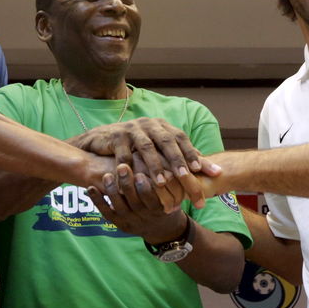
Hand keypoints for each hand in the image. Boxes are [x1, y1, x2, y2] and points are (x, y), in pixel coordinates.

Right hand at [73, 118, 221, 207]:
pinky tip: (136, 181)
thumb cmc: (134, 146)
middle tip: (188, 177)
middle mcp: (149, 124)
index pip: (182, 138)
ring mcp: (132, 129)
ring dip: (155, 166)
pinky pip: (124, 154)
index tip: (204, 169)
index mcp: (162, 126)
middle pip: (167, 142)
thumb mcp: (157, 147)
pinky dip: (131, 168)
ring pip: (147, 148)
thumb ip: (178, 154)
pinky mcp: (116, 137)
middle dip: (178, 160)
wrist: (102, 139)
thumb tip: (207, 165)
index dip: (193, 153)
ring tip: (163, 183)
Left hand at [87, 163, 186, 242]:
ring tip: (107, 176)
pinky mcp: (118, 223)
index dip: (145, 188)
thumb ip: (169, 177)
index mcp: (159, 209)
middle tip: (122, 167)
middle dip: (127, 185)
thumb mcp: (174, 194)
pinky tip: (90, 188)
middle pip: (134, 203)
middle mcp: (144, 217)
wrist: (160, 228)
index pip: (152, 200)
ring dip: (112, 191)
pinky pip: (106, 213)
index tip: (140, 173)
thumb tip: (172, 154)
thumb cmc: (166, 203)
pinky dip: (97, 201)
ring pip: (119, 207)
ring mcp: (130, 221)